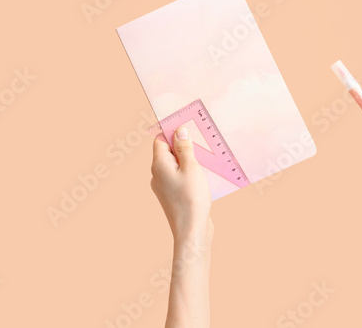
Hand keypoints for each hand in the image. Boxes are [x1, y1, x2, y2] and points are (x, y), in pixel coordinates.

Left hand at [151, 127, 212, 243]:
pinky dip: (189, 174)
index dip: (173, 133)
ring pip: (175, 166)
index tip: (189, 129)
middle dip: (183, 146)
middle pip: (167, 152)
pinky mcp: (173, 196)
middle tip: (200, 144)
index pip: (160, 140)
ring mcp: (164, 187)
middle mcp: (157, 175)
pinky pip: (179, 178)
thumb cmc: (191, 199)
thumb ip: (184, 148)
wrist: (191, 232)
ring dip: (188, 161)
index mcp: (158, 165)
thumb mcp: (191, 168)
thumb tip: (179, 131)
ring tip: (204, 160)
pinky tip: (203, 176)